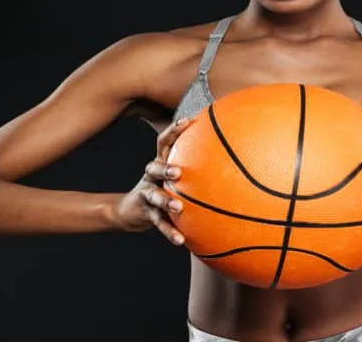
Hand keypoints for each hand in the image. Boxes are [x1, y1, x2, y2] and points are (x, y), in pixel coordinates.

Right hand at [112, 117, 191, 244]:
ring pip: (154, 196)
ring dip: (165, 201)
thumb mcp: (175, 175)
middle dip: (165, 168)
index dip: (173, 130)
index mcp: (161, 162)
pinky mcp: (147, 214)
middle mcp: (151, 176)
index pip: (163, 142)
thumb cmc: (163, 188)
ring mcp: (147, 195)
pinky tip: (181, 241)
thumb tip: (231, 158)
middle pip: (154, 167)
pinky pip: (159, 223)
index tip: (187, 121)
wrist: (131, 211)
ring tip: (178, 208)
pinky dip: (170, 232)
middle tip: (177, 173)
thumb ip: (197, 166)